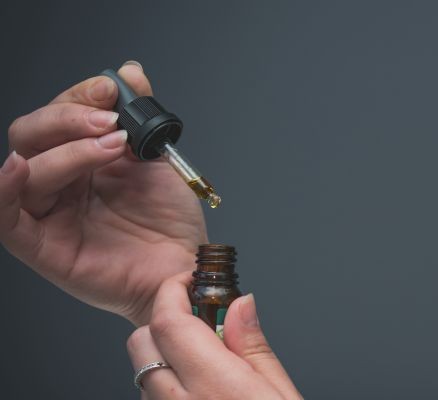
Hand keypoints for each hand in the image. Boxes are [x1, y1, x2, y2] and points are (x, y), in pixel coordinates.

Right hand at [1, 61, 206, 325]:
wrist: (188, 264)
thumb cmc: (170, 221)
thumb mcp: (157, 159)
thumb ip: (139, 117)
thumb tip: (129, 71)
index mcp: (80, 160)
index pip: (58, 117)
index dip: (79, 96)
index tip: (112, 88)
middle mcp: (59, 184)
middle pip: (32, 136)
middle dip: (68, 117)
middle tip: (109, 119)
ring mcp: (48, 214)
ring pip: (28, 169)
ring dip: (67, 150)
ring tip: (111, 145)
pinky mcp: (43, 247)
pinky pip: (6, 220)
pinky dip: (4, 191)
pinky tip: (19, 169)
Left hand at [127, 273, 302, 399]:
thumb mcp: (281, 394)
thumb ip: (254, 347)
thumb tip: (241, 305)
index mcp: (213, 385)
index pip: (168, 322)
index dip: (173, 292)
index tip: (189, 281)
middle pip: (141, 342)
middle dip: (164, 322)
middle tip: (199, 322)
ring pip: (142, 372)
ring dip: (165, 357)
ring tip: (205, 364)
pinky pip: (150, 398)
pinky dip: (167, 387)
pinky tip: (200, 391)